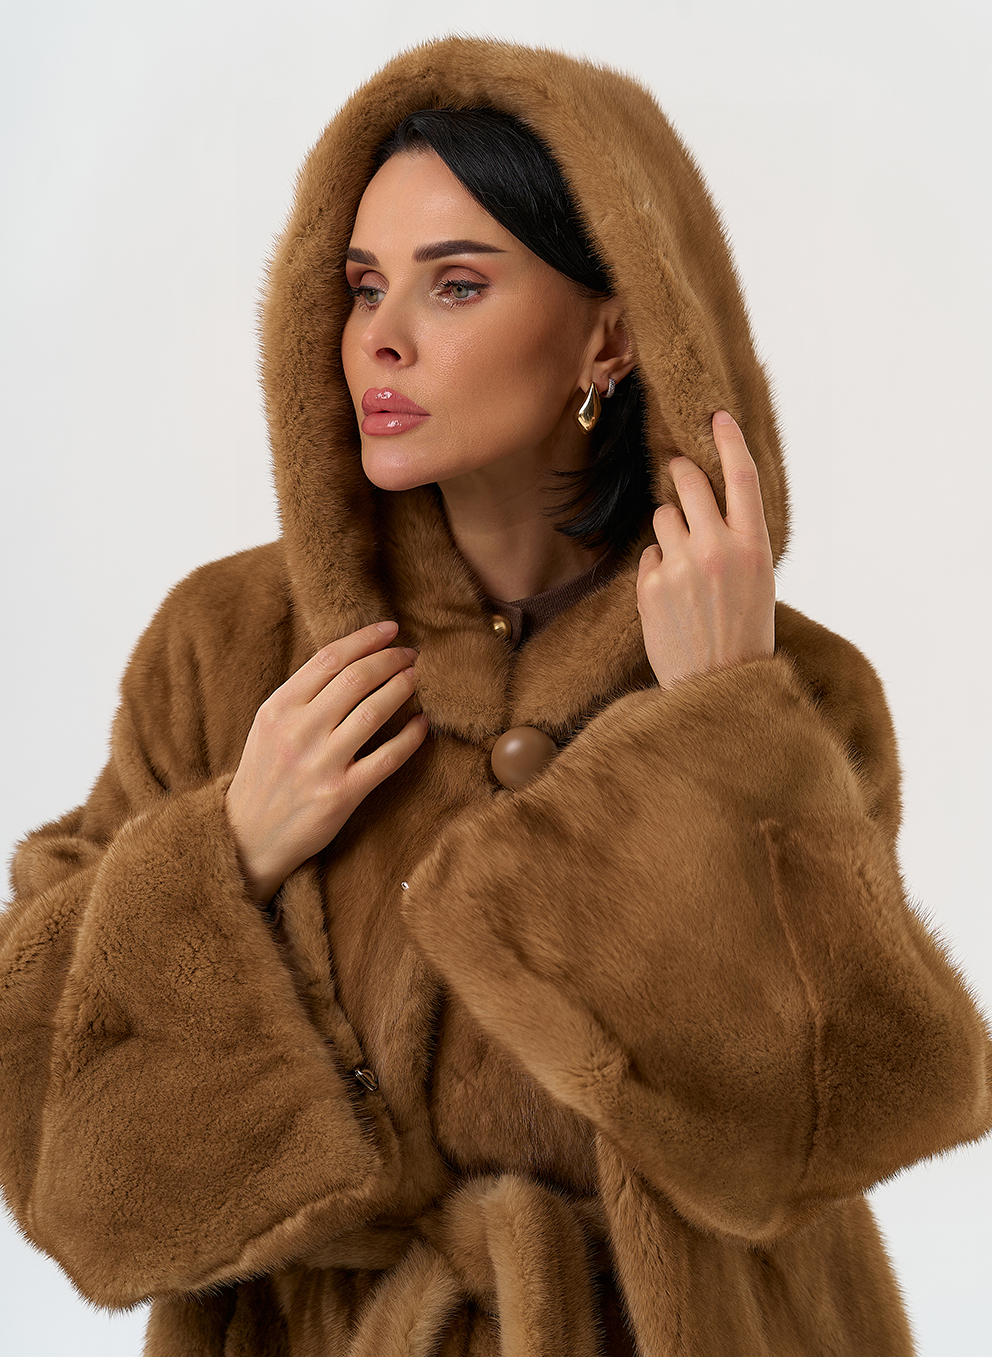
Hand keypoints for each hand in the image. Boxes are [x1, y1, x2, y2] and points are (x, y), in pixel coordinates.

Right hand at [225, 621, 427, 901]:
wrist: (248, 837)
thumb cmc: (264, 774)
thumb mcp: (269, 726)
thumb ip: (302, 695)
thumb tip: (351, 660)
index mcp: (278, 709)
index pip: (328, 659)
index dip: (365, 639)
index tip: (391, 629)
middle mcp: (298, 732)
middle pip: (355, 680)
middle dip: (390, 659)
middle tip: (412, 654)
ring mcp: (320, 764)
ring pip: (373, 713)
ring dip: (401, 689)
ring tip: (417, 678)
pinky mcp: (341, 795)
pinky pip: (387, 758)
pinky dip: (411, 737)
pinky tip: (422, 724)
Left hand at [637, 411, 774, 689]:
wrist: (719, 683)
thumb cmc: (745, 631)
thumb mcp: (759, 579)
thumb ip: (738, 538)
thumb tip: (710, 503)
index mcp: (754, 546)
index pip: (741, 476)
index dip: (729, 440)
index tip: (717, 417)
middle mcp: (717, 548)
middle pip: (688, 482)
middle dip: (681, 473)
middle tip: (679, 473)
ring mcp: (680, 565)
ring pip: (663, 516)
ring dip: (670, 528)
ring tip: (687, 563)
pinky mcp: (651, 585)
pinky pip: (649, 554)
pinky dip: (658, 566)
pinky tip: (673, 595)